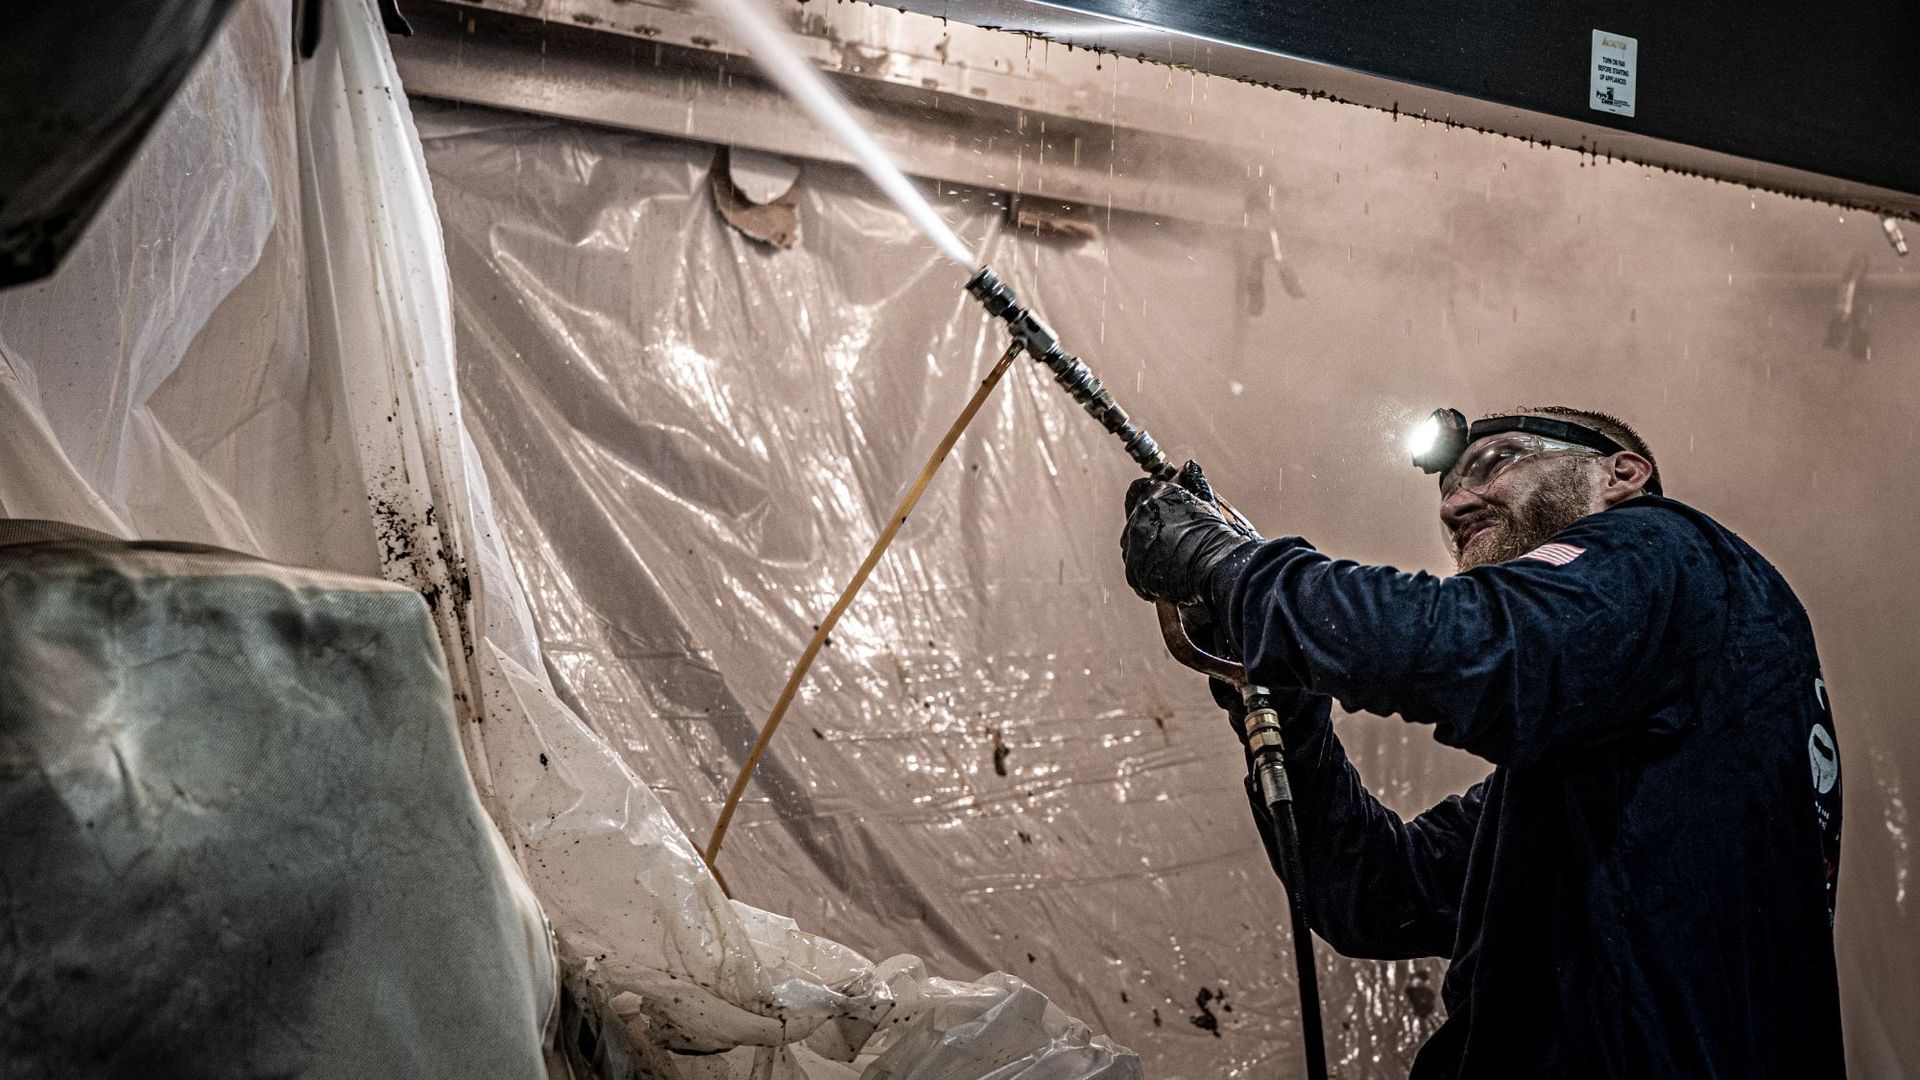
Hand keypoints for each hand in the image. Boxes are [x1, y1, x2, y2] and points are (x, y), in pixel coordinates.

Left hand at [1120, 469, 1259, 604]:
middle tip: (1170, 543)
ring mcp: (1135, 546)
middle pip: (1135, 522)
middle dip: (1149, 531)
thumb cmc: (1217, 534)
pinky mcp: (1135, 572)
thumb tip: (1188, 468)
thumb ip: (1189, 485)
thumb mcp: (1204, 501)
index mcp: (1155, 496)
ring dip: (1149, 554)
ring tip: (1173, 564)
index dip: (1146, 500)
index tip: (1154, 511)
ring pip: (1134, 549)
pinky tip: (1169, 579)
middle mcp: (1139, 518)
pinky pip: (1137, 574)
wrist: (1217, 563)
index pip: (1137, 491)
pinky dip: (1150, 578)